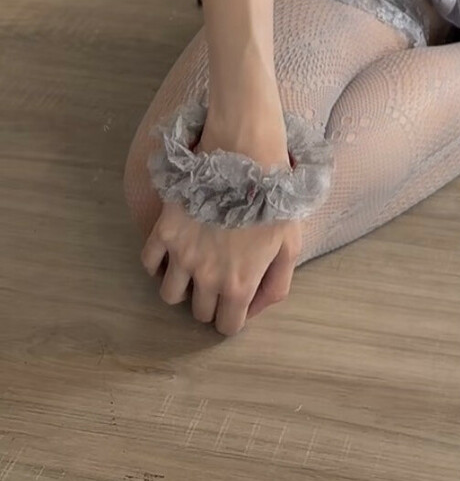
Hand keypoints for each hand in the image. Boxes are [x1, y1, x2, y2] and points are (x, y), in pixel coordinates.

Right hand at [140, 128, 303, 336]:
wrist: (246, 155)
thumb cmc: (274, 197)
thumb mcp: (290, 244)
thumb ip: (276, 285)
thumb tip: (254, 309)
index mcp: (239, 284)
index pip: (227, 326)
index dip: (232, 317)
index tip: (235, 301)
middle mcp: (207, 277)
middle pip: (199, 312)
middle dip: (210, 301)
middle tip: (219, 278)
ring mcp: (181, 254)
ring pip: (170, 295)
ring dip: (183, 288)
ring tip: (195, 268)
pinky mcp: (164, 231)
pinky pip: (149, 262)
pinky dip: (158, 263)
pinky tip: (174, 251)